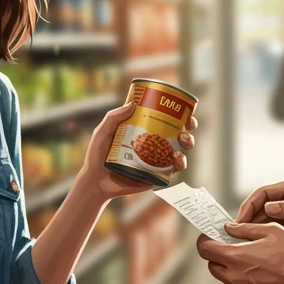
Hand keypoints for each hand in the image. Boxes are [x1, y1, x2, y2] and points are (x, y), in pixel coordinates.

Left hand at [76, 102, 196, 201]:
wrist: (95, 181)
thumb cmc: (97, 155)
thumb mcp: (103, 132)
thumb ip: (114, 117)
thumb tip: (133, 103)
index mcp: (144, 132)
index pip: (165, 120)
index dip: (179, 115)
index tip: (185, 110)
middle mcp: (153, 145)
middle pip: (178, 135)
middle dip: (188, 129)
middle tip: (187, 127)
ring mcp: (156, 161)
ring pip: (180, 151)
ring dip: (188, 144)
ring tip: (182, 142)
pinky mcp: (156, 176)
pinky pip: (173, 170)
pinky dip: (180, 163)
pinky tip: (175, 158)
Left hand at [197, 222, 283, 283]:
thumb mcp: (272, 231)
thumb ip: (245, 229)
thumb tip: (229, 228)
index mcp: (235, 256)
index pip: (204, 248)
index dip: (205, 242)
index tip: (209, 240)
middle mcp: (232, 277)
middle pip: (214, 266)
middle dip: (222, 258)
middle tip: (239, 254)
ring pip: (226, 283)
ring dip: (234, 276)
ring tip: (256, 272)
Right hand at [238, 176, 283, 247]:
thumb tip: (269, 208)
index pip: (264, 193)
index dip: (250, 205)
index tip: (241, 219)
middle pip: (258, 206)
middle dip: (245, 218)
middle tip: (234, 233)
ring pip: (260, 220)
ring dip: (250, 229)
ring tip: (240, 241)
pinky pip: (269, 232)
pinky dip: (259, 237)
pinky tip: (253, 246)